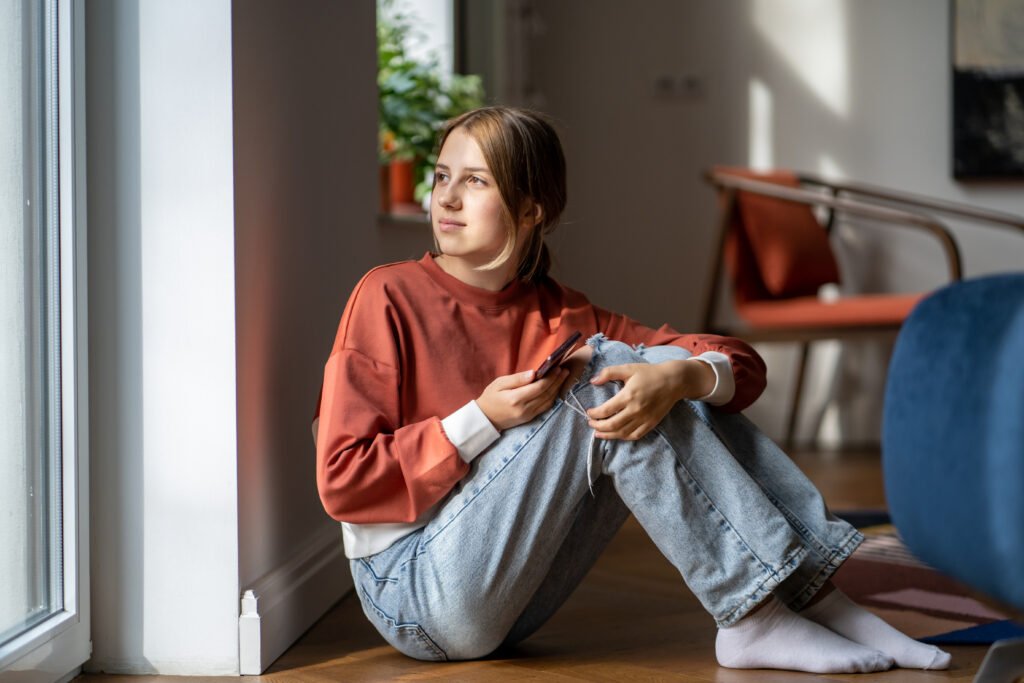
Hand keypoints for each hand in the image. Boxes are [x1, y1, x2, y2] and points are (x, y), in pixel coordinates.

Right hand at [477, 367, 568, 430]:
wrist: (485, 418)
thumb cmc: (490, 397)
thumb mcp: (499, 383)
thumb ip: (517, 379)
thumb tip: (534, 373)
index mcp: (516, 399)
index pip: (539, 387)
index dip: (551, 377)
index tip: (558, 367)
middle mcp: (524, 409)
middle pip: (546, 394)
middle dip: (557, 381)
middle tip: (565, 370)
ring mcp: (528, 415)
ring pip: (548, 401)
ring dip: (557, 389)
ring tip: (563, 377)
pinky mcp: (530, 418)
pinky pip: (545, 407)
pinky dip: (552, 397)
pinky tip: (556, 389)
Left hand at [586, 360, 713, 439]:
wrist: (674, 381)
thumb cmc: (650, 373)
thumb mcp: (628, 368)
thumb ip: (609, 373)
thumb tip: (593, 381)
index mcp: (628, 396)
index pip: (606, 410)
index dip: (594, 414)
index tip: (588, 412)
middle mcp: (635, 410)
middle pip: (612, 425)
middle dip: (598, 426)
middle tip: (591, 423)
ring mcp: (644, 419)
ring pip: (622, 433)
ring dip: (608, 435)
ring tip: (598, 433)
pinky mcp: (651, 423)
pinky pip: (635, 435)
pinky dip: (623, 437)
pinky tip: (617, 435)